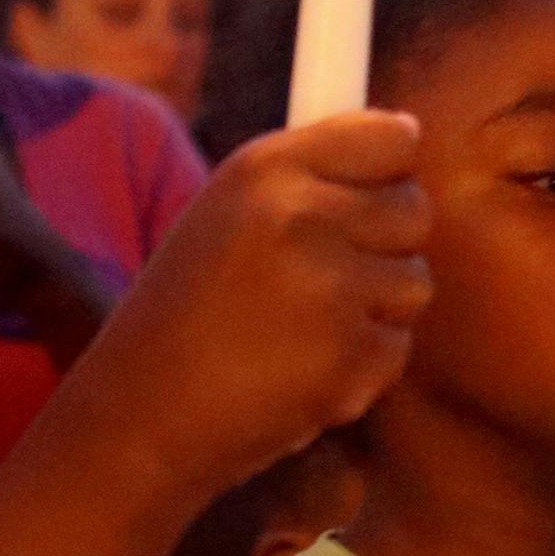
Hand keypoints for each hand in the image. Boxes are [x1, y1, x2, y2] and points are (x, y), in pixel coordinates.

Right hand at [65, 111, 431, 497]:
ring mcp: (329, 286)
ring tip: (301, 332)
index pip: (391, 139)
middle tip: (322, 282)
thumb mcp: (225, 215)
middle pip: (415, 209)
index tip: (370, 200)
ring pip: (414, 281)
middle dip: (385, 247)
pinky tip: (301, 374)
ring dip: (374, 311)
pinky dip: (361, 367)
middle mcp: (299, 215)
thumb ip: (306, 180)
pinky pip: (397, 346)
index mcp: (263, 169)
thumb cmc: (184, 315)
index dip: (388, 175)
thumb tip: (408, 138)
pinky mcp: (349, 356)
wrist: (140, 417)